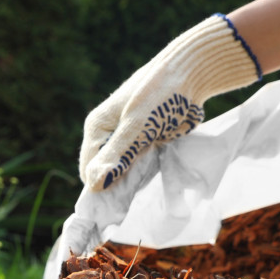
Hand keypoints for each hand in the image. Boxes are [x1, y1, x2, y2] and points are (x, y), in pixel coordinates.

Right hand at [79, 14, 259, 190]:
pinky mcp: (147, 142)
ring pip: (123, 171)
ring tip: (146, 186)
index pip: (88, 169)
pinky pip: (141, 166)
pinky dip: (146, 174)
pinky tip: (155, 178)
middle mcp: (108, 135)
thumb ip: (117, 155)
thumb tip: (95, 185)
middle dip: (116, 186)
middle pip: (104, 171)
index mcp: (97, 128)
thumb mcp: (137, 126)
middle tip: (135, 195)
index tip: (117, 203)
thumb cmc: (161, 96)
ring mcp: (128, 139)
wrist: (192, 75)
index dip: (100, 187)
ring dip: (132, 181)